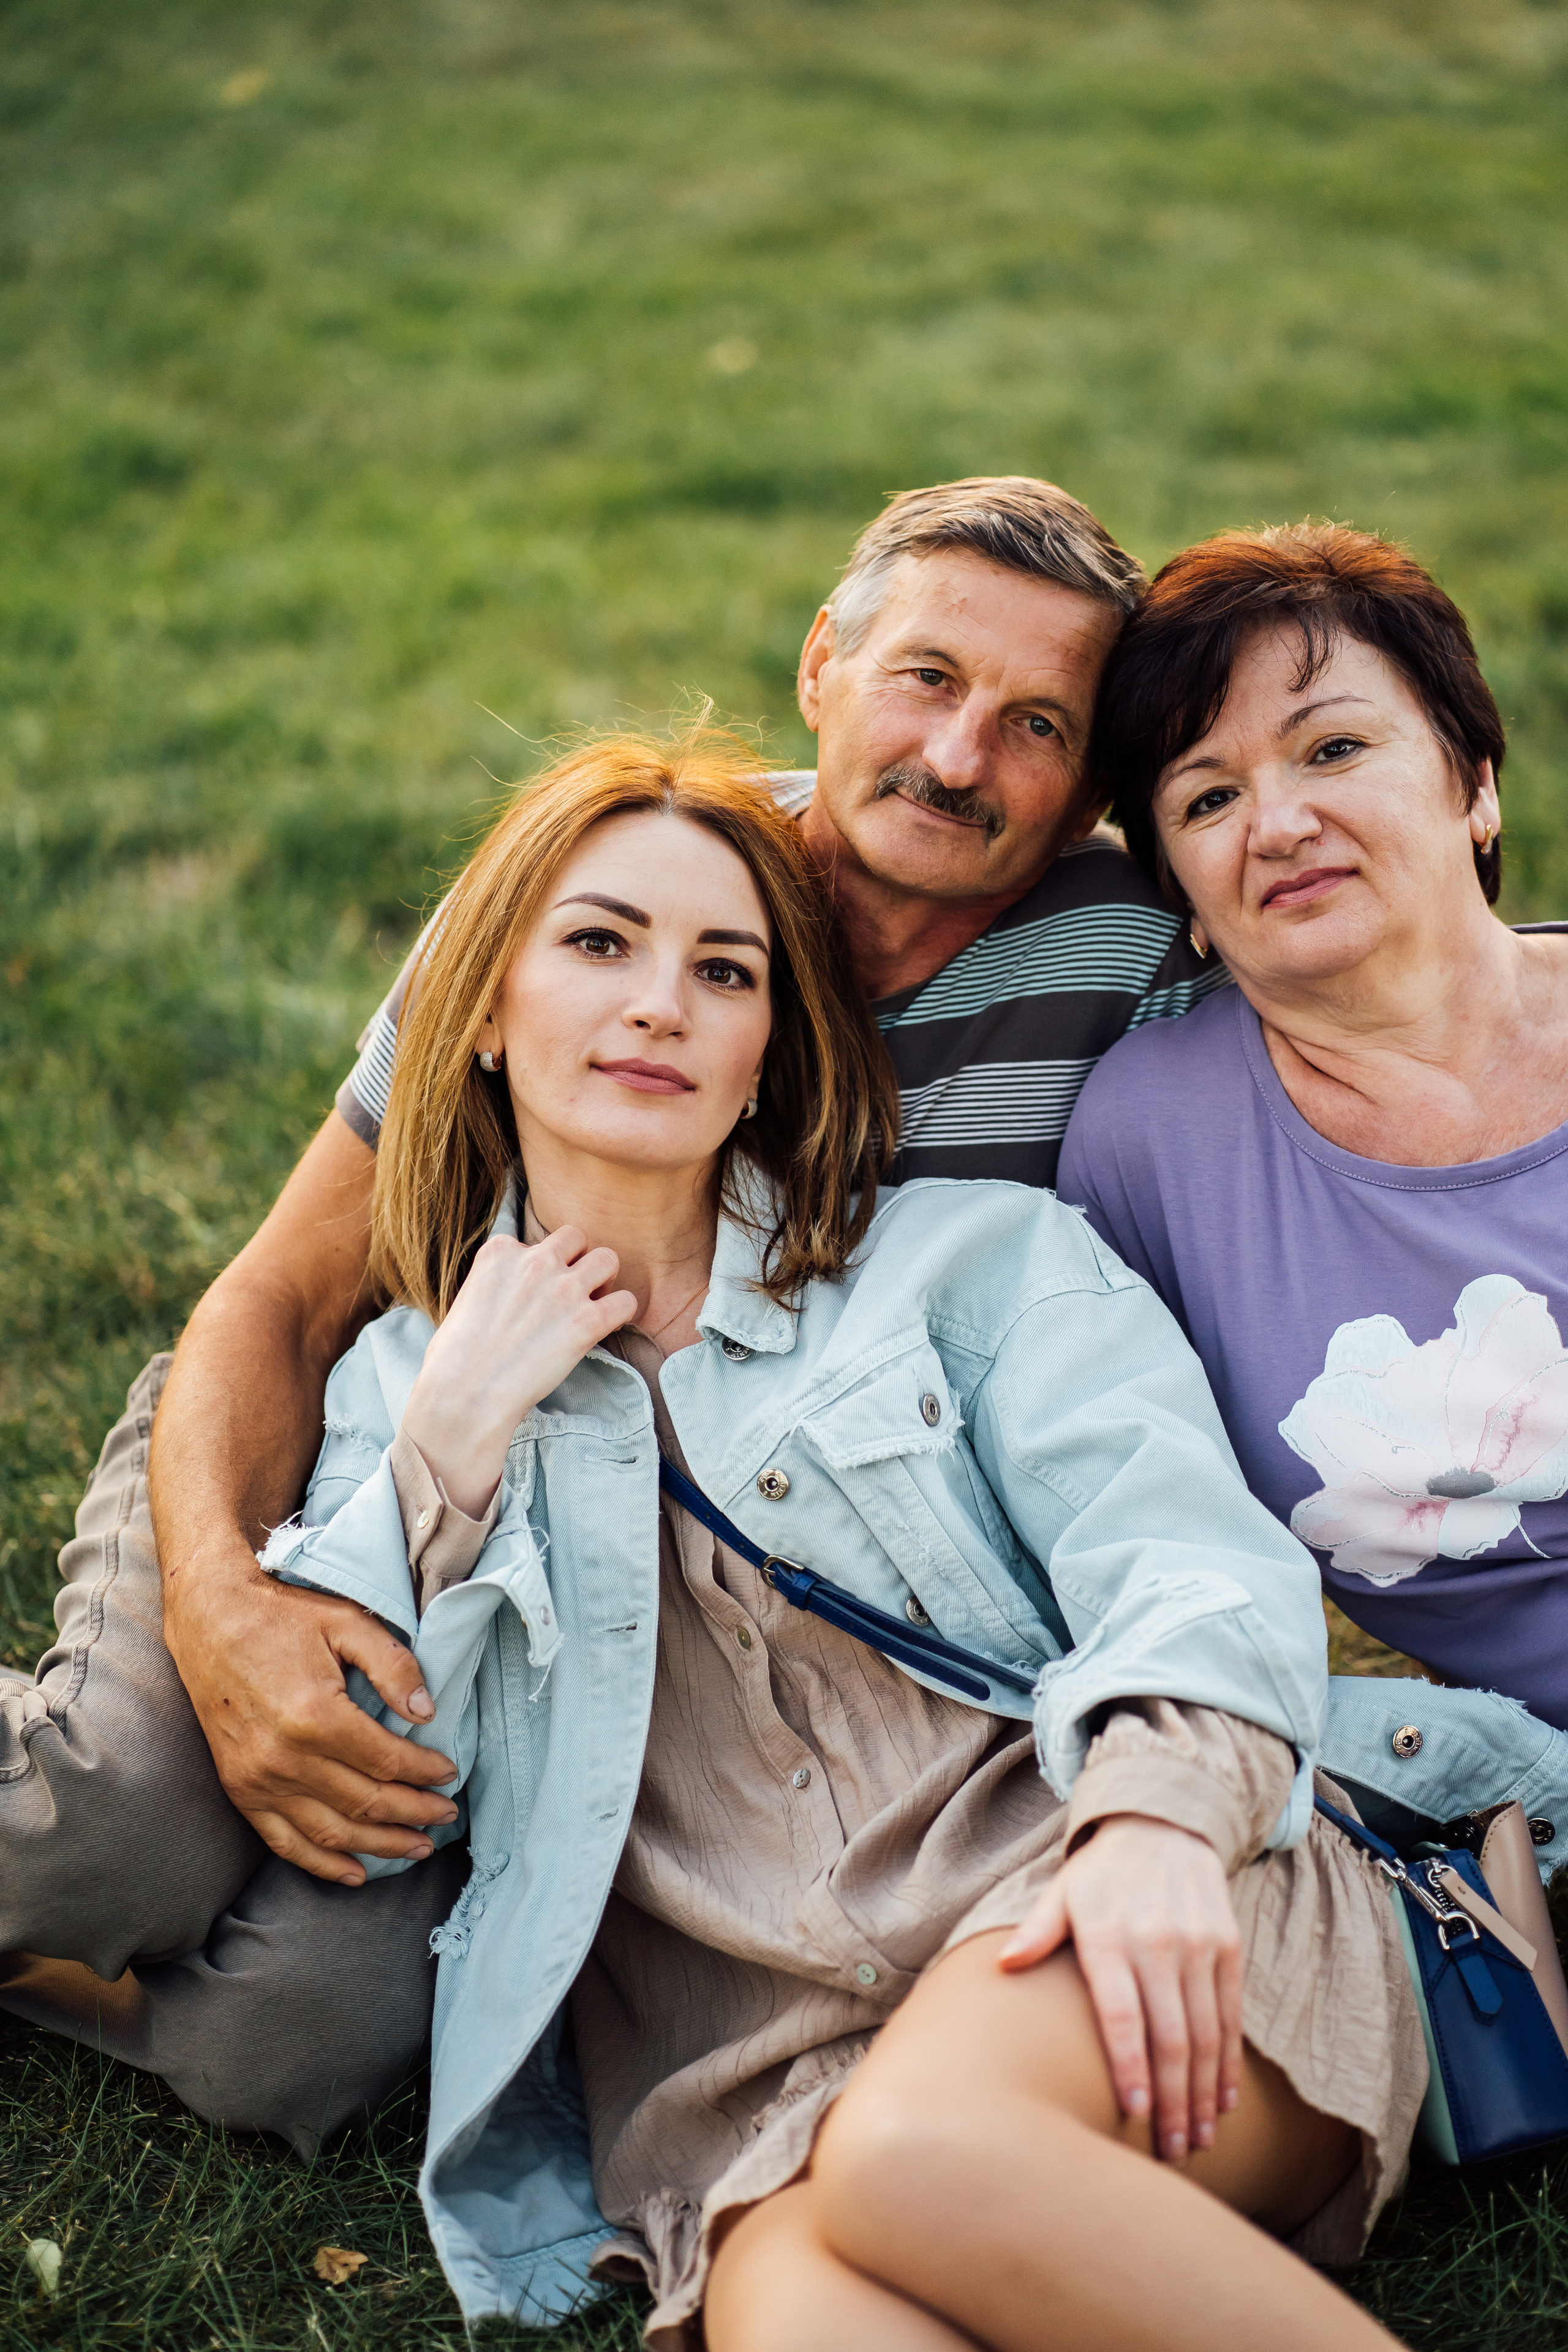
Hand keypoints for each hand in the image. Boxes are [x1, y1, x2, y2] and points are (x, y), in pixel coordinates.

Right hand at [162, 1538, 461, 1886]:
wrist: (209, 1618)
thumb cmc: (282, 1615)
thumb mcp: (346, 1622)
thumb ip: (392, 1666)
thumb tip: (426, 1713)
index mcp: (317, 1716)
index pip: (388, 1761)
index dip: (425, 1772)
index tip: (449, 1774)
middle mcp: (286, 1757)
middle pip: (366, 1802)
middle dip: (414, 1814)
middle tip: (445, 1816)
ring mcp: (258, 1779)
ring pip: (332, 1831)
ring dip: (379, 1845)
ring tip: (417, 1848)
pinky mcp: (239, 1788)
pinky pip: (283, 1841)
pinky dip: (321, 1863)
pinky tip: (354, 1872)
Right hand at [401, 1226, 636, 1514]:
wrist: (463, 1394)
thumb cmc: (453, 1360)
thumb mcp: (465, 1300)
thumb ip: (493, 1284)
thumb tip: (506, 1297)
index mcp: (500, 1251)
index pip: (536, 1241)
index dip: (541, 1267)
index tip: (535, 1294)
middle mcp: (535, 1261)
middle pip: (576, 1238)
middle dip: (578, 1260)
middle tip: (572, 1291)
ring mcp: (563, 1289)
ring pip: (608, 1259)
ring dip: (604, 1280)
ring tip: (592, 1305)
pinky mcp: (586, 1321)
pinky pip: (626, 1301)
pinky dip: (621, 1313)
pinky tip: (606, 1328)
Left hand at [998, 1813, 1242, 2162]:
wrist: (1163, 1823)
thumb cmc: (1101, 1873)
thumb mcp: (1062, 1892)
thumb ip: (1037, 1932)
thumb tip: (1003, 1966)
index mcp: (1108, 1935)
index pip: (1122, 2015)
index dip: (1130, 2067)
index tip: (1133, 2116)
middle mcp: (1157, 1942)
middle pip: (1170, 2037)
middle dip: (1173, 2102)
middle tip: (1171, 2152)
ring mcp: (1198, 1945)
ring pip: (1206, 2035)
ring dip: (1203, 2094)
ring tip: (1197, 2142)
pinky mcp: (1227, 1946)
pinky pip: (1231, 2015)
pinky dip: (1229, 2063)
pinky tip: (1224, 2101)